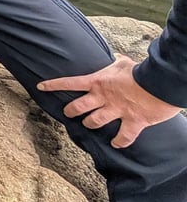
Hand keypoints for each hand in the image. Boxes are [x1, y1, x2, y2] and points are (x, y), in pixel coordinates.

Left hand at [37, 53, 182, 147]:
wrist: (161, 82)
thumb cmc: (142, 71)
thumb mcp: (125, 63)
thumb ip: (118, 62)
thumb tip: (117, 57)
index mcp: (98, 82)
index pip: (70, 82)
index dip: (53, 85)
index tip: (40, 86)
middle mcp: (103, 97)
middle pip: (77, 107)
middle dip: (70, 111)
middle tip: (68, 113)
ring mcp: (117, 111)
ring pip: (94, 122)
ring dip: (90, 124)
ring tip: (89, 125)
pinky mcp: (133, 121)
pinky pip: (124, 137)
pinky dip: (120, 142)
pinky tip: (116, 144)